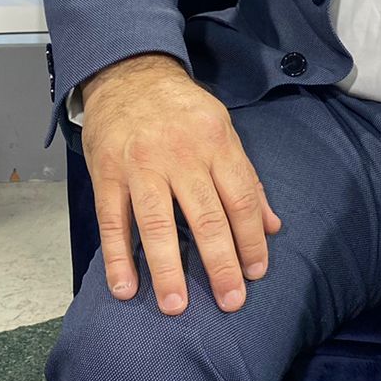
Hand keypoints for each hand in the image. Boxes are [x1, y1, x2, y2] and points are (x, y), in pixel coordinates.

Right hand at [80, 52, 281, 314]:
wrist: (129, 74)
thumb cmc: (181, 109)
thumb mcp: (222, 129)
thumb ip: (247, 178)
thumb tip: (273, 226)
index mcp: (215, 142)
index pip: (241, 198)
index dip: (251, 239)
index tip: (256, 272)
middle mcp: (181, 155)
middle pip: (205, 216)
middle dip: (220, 263)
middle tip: (230, 301)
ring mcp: (141, 166)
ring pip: (157, 223)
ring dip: (168, 268)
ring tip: (177, 306)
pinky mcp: (108, 174)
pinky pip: (113, 221)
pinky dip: (118, 257)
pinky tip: (126, 288)